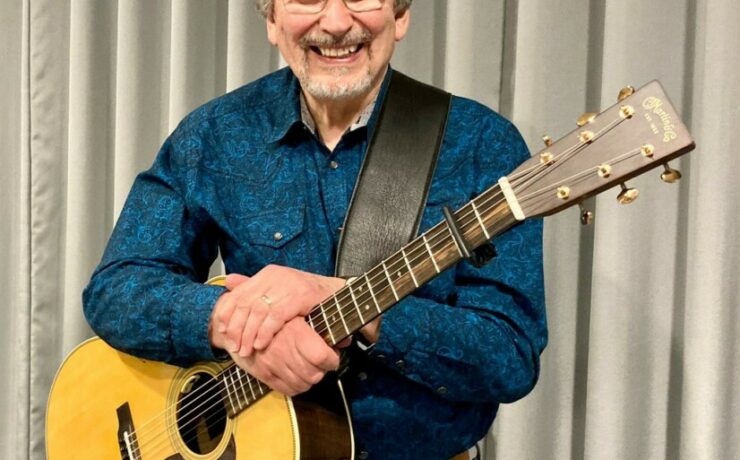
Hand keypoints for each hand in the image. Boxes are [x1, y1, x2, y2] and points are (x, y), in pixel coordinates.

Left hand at [208, 265, 345, 356]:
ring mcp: (288, 285)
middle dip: (237, 328)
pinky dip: (266, 332)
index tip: (222, 331)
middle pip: (245, 303)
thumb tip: (228, 282)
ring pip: (258, 311)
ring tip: (246, 350)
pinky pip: (275, 316)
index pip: (239, 294)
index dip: (228, 313)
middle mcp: (275, 276)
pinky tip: (261, 344)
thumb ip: (254, 287)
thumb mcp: (278, 288)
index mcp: (268, 274)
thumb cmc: (306, 295)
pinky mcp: (300, 296)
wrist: (336, 293)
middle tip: (233, 346)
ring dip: (249, 334)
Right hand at [229, 316, 339, 395]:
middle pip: (314, 374)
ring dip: (311, 380)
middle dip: (323, 371)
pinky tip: (299, 377)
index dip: (332, 359)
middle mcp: (284, 350)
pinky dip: (297, 387)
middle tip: (324, 363)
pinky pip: (286, 390)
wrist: (243, 319)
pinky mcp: (263, 374)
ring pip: (302, 384)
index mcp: (296, 332)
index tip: (333, 355)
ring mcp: (272, 364)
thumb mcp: (302, 313)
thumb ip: (325, 325)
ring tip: (312, 369)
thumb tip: (347, 339)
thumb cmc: (278, 315)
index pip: (321, 356)